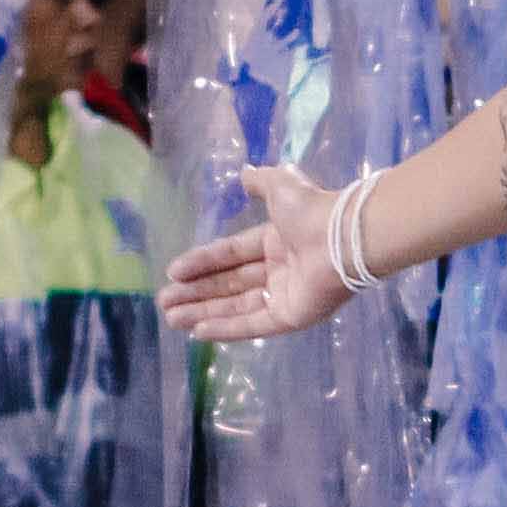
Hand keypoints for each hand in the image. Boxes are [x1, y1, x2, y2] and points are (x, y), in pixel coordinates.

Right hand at [161, 159, 358, 342]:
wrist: (342, 237)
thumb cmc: (311, 211)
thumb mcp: (279, 186)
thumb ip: (259, 183)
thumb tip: (243, 174)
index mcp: (276, 242)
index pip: (230, 255)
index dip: (201, 263)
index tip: (173, 272)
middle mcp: (279, 270)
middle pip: (228, 284)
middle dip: (195, 293)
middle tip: (164, 301)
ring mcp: (285, 296)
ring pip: (235, 306)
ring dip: (203, 312)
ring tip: (171, 318)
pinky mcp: (291, 317)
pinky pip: (253, 323)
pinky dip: (225, 328)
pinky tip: (198, 331)